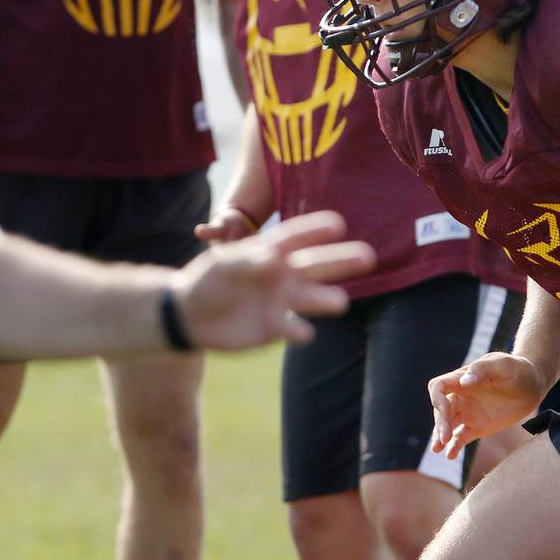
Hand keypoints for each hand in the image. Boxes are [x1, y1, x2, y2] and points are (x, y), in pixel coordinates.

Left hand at [173, 210, 372, 350]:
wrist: (190, 316)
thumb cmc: (205, 281)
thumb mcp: (222, 265)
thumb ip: (247, 261)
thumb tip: (274, 259)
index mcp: (269, 251)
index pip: (296, 237)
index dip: (316, 229)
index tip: (338, 224)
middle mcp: (281, 274)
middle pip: (316, 264)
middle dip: (341, 260)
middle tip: (368, 256)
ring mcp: (281, 300)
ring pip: (311, 297)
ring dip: (326, 299)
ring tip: (341, 302)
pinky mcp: (274, 327)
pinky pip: (291, 328)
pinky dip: (299, 332)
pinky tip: (306, 335)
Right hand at [428, 352, 546, 458]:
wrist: (534, 385)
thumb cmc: (517, 368)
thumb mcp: (502, 364)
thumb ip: (482, 369)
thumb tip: (464, 382)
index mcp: (462, 379)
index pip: (438, 387)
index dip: (436, 398)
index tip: (444, 409)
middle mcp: (461, 396)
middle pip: (441, 409)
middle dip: (440, 423)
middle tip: (445, 438)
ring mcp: (469, 412)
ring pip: (448, 425)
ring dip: (440, 436)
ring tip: (437, 449)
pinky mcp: (478, 427)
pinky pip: (462, 437)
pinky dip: (455, 446)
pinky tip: (450, 456)